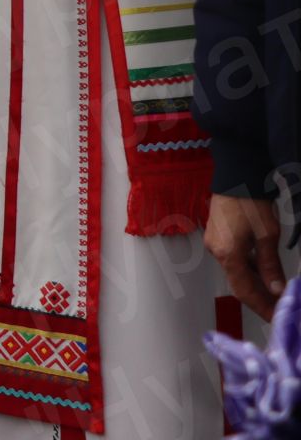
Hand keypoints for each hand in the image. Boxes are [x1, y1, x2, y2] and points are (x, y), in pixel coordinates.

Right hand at [206, 193, 286, 321]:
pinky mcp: (217, 236)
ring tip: (275, 293)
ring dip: (255, 284)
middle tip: (278, 308)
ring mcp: (215, 243)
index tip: (275, 318)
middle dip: (259, 298)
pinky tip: (263, 273)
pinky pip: (233, 260)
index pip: (244, 290)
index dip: (261, 307)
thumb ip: (270, 265)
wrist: (236, 176)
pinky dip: (249, 270)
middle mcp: (216, 251)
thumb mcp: (267, 235)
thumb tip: (276, 289)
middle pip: (238, 282)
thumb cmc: (250, 201)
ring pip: (236, 271)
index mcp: (227, 253)